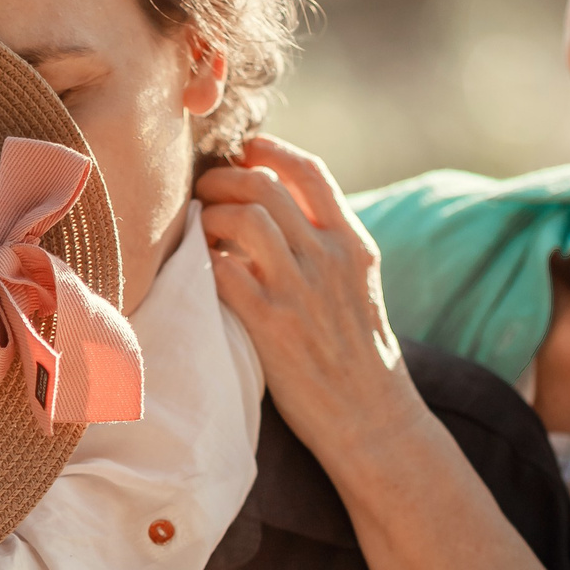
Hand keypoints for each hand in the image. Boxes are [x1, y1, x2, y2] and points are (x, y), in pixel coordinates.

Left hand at [198, 136, 569, 569]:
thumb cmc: (357, 355)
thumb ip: (324, 245)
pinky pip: (224, 272)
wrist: (373, 420)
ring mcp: (300, 291)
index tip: (242, 149)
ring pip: (241, 221)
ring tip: (197, 230)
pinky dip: (203, 262)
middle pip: (264, 187)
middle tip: (203, 191)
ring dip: (208, 217)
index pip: (310, 172)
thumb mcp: (355, 287)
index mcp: (353, 243)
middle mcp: (328, 258)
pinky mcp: (273, 326)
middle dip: (223, 180)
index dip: (269, 149)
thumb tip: (273, 211)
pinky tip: (197, 272)